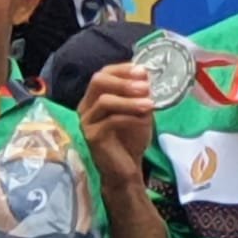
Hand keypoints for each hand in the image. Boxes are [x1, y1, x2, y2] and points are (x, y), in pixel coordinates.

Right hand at [79, 64, 154, 194]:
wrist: (125, 168)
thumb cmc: (131, 138)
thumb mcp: (140, 112)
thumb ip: (141, 96)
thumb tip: (146, 77)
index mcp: (96, 97)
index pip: (103, 74)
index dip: (122, 69)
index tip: (142, 71)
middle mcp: (86, 106)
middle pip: (97, 82)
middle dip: (123, 81)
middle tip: (145, 86)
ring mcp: (86, 122)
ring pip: (104, 101)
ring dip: (129, 101)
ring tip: (150, 104)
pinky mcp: (91, 137)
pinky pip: (109, 122)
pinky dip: (129, 117)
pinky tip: (144, 120)